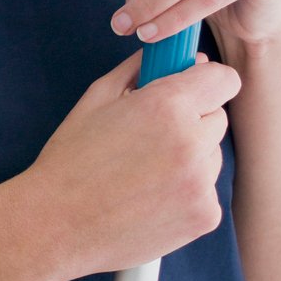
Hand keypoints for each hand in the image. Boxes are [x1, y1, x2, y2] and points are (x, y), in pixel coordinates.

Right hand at [14, 51, 241, 280]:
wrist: (56, 224)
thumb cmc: (71, 160)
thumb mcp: (97, 99)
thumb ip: (139, 70)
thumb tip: (173, 56)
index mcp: (166, 106)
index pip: (223, 79)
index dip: (207, 81)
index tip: (193, 89)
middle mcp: (191, 143)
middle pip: (217, 118)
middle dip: (192, 120)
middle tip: (150, 136)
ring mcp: (201, 184)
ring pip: (212, 157)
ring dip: (190, 158)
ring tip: (143, 173)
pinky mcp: (204, 216)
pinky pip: (206, 192)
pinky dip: (186, 193)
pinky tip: (149, 198)